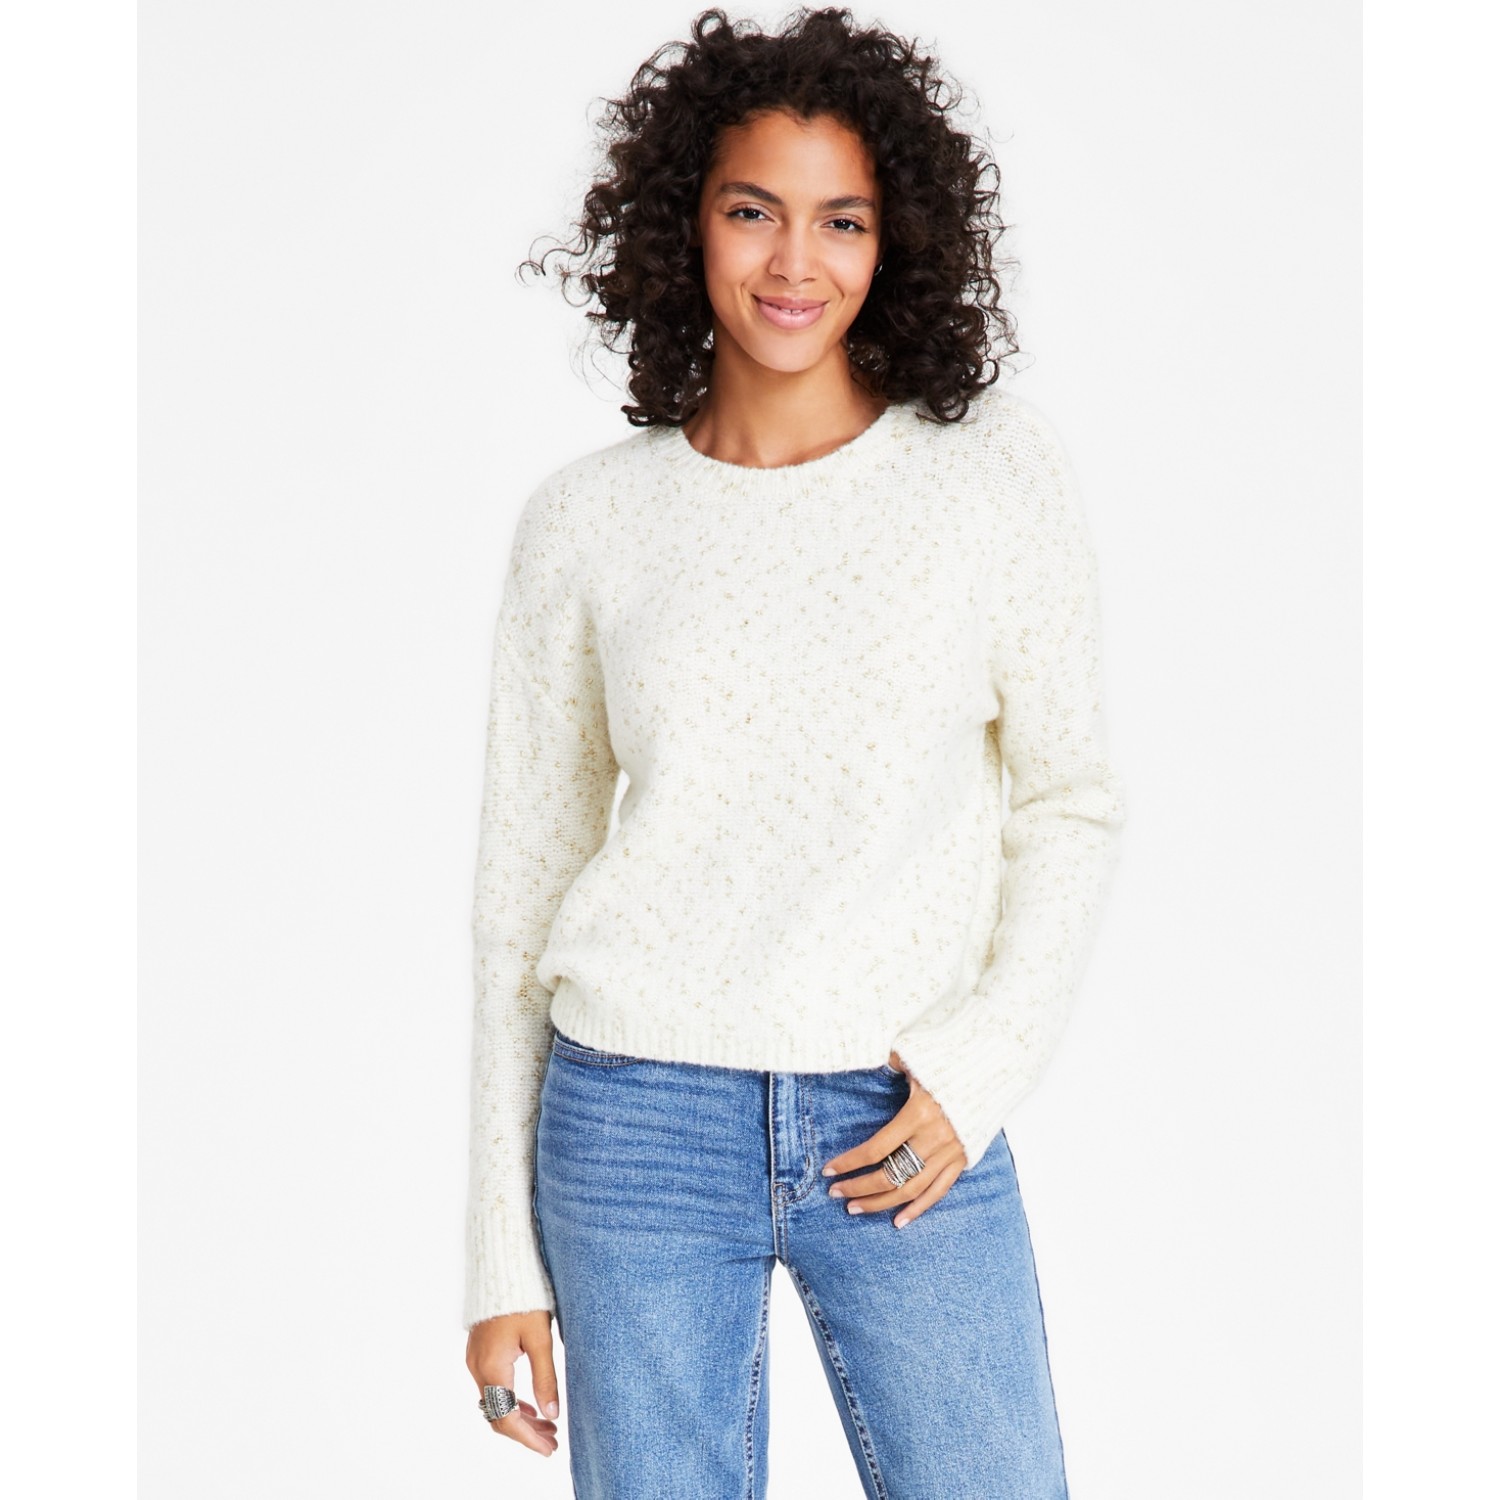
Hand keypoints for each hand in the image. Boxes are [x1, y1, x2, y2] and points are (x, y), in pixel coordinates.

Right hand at [465, 1309, 560, 1456]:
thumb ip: (545, 1378)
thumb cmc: (524, 1297)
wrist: (501, 1267)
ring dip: (519, 1418)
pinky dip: (510, 1401)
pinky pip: (492, 1388)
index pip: (507, 1418)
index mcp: (493, 1367)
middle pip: (498, 1415)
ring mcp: (475, 1360)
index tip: (549, 1449)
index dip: (528, 1439)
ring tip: (547, 1426)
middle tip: (553, 1441)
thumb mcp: (540, 1338)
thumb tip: (552, 1413)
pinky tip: (529, 1405)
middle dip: (525, 1432)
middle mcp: (478, 1368)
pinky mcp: (479, 1352)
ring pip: (494, 1403)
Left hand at [820, 1051, 969, 1227]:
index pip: (876, 1149)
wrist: (996, 1069)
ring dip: (880, 1204)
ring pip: (911, 1190)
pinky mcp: (962, 1160)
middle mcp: (934, 1139)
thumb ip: (889, 1062)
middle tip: (835, 1193)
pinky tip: (898, 1221)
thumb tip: (862, 1055)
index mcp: (918, 1114)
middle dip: (858, 1188)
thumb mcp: (916, 1057)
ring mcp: (950, 1153)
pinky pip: (938, 1192)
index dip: (849, 1163)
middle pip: (890, 1175)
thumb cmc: (950, 1060)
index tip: (828, 1170)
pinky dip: (918, 1209)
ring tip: (855, 1209)